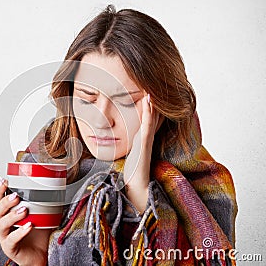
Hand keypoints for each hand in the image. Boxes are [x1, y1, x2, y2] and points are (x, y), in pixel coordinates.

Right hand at [0, 179, 51, 265]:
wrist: (39, 255)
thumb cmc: (37, 234)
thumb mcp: (41, 214)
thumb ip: (45, 201)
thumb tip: (57, 185)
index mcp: (8, 213)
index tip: (5, 181)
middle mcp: (4, 223)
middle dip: (5, 202)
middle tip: (16, 196)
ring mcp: (5, 236)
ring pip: (2, 224)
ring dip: (12, 215)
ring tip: (24, 210)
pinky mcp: (10, 247)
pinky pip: (12, 239)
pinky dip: (20, 232)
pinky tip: (29, 226)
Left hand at [123, 93, 161, 213]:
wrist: (137, 186)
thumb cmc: (132, 171)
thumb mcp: (130, 153)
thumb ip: (129, 145)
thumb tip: (117, 136)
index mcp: (142, 138)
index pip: (147, 118)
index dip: (149, 105)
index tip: (147, 90)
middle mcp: (146, 138)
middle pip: (152, 116)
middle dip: (153, 102)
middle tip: (154, 86)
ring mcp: (146, 142)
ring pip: (150, 120)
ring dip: (152, 105)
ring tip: (151, 90)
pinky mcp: (145, 147)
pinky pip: (147, 128)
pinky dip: (148, 116)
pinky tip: (149, 106)